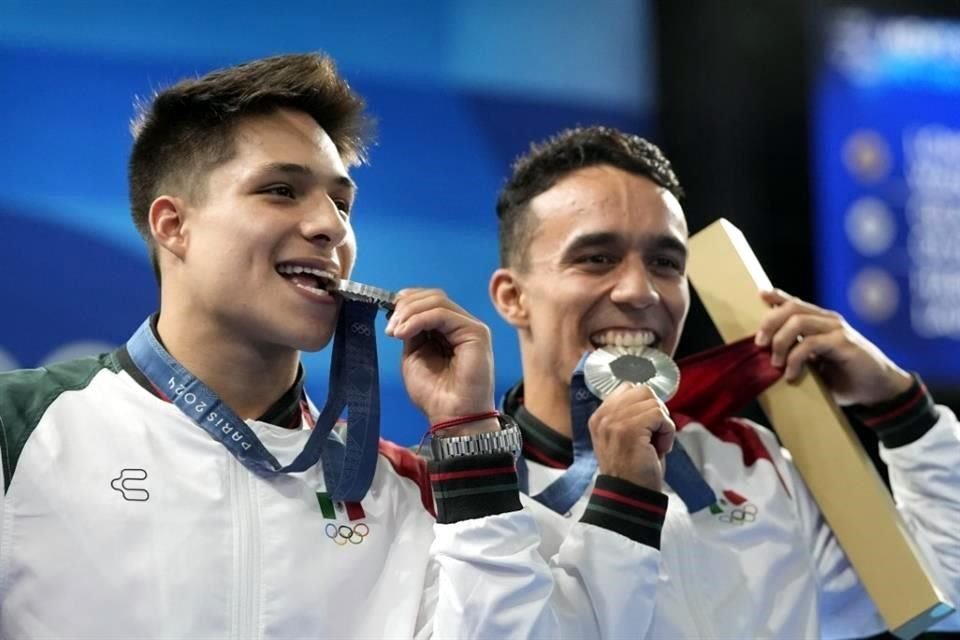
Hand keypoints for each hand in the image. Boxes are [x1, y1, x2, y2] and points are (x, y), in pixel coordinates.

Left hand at [385, 288, 497, 433]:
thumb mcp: (414, 356)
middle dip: (405, 306)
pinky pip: (443, 313)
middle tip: (390, 326)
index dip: (406, 302)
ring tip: (395, 331)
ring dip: (409, 312)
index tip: (387, 315)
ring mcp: (470, 327)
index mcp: (447, 330)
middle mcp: (460, 325)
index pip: (428, 302)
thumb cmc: (434, 394)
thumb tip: (402, 313)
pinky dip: (419, 319)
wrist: (451, 417)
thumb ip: (412, 332)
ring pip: (437, 300)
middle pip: (432, 296)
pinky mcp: (476, 332)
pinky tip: (404, 332)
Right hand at [588, 383, 674, 491]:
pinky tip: (660, 448)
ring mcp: (615, 421)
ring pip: (653, 402)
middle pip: (643, 391)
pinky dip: (668, 432)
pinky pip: (660, 415)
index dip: (645, 404)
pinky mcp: (630, 428)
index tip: (648, 427)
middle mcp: (604, 416)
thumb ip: (629, 415)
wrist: (629, 495)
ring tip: (656, 444)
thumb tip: (652, 399)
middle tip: (655, 435)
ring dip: (663, 424)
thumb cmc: (632, 470)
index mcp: (600, 417)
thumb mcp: (623, 437)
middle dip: (656, 411)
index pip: (627, 388)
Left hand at [755, 289, 912, 406]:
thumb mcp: (816, 362)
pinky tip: (791, 374)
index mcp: (822, 322)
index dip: (778, 297)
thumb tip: (769, 354)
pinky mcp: (844, 343)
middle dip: (769, 323)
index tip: (760, 296)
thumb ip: (798, 352)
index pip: (796, 303)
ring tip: (775, 363)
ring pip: (798, 321)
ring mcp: (838, 330)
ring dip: (780, 342)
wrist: (879, 390)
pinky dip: (795, 359)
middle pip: (792, 308)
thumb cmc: (844, 376)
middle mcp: (829, 320)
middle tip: (760, 344)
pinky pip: (810, 343)